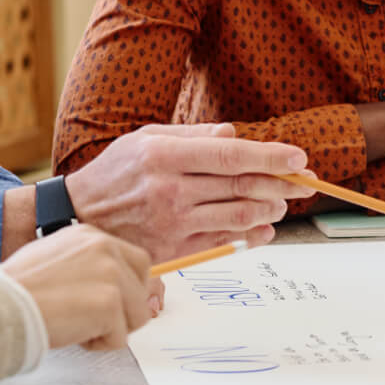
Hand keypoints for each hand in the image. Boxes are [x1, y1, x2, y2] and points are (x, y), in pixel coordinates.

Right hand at [3, 224, 156, 350]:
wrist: (1, 305)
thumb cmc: (17, 288)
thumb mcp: (54, 257)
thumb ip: (85, 264)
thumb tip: (108, 285)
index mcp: (92, 235)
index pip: (136, 261)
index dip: (127, 288)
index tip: (109, 303)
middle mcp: (106, 248)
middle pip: (144, 286)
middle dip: (127, 308)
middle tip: (97, 320)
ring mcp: (112, 275)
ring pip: (137, 315)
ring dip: (110, 329)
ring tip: (75, 324)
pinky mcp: (111, 303)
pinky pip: (120, 338)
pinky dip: (98, 345)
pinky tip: (71, 332)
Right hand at [63, 123, 309, 260]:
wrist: (79, 216)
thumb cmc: (114, 173)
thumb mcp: (145, 139)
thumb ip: (192, 136)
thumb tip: (234, 134)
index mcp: (164, 156)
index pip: (230, 155)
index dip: (270, 157)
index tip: (298, 157)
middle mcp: (170, 190)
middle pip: (241, 186)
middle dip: (282, 183)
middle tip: (305, 181)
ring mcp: (173, 223)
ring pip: (238, 217)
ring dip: (270, 209)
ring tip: (282, 202)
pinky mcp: (174, 250)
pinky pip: (225, 243)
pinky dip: (252, 235)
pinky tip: (265, 227)